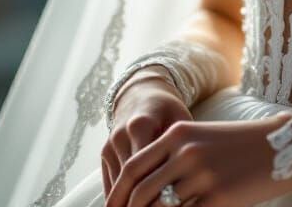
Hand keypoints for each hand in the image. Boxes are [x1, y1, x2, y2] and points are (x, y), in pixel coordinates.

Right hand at [102, 78, 192, 199]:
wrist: (143, 95)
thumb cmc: (168, 111)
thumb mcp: (180, 120)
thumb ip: (181, 146)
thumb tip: (187, 179)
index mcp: (141, 124)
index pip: (144, 165)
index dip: (154, 189)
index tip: (168, 204)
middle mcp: (121, 135)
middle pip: (128, 178)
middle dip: (139, 201)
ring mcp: (110, 145)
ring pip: (117, 184)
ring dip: (128, 203)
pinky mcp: (104, 154)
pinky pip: (111, 183)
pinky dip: (121, 198)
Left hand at [104, 111, 291, 206]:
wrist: (281, 145)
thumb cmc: (239, 145)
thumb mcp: (202, 140)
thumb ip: (172, 158)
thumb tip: (141, 191)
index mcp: (178, 134)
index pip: (133, 168)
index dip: (117, 194)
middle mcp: (186, 152)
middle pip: (140, 192)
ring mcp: (202, 175)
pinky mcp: (217, 197)